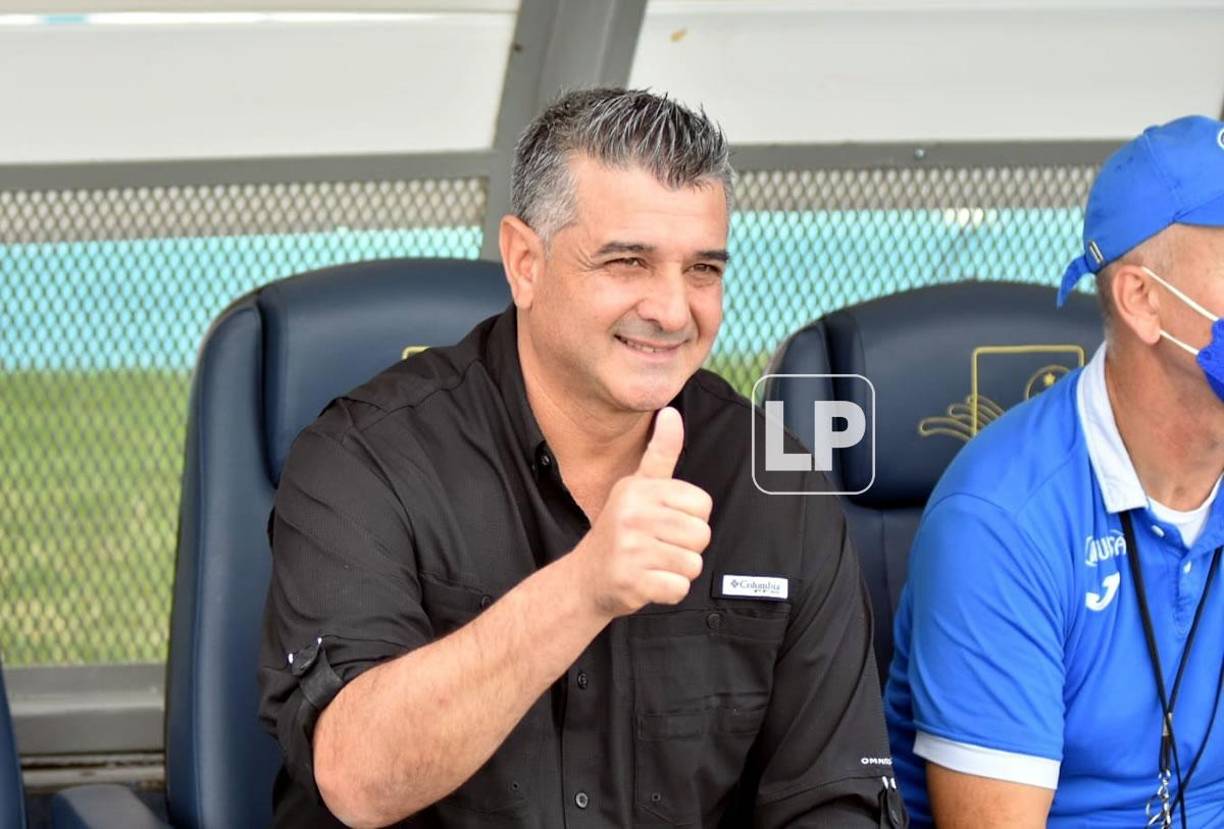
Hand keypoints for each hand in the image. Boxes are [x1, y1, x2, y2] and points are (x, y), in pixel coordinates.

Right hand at [575, 407, 713, 617]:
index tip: (666, 521)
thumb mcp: (637, 485)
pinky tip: (649, 581)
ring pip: (693, 563)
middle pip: (701, 534)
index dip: (691, 517)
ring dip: (678, 570)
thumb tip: (670, 413)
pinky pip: (679, 588)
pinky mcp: (632, 582)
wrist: (586, 577)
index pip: (702, 504)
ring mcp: (630, 550)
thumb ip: (660, 451)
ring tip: (654, 562)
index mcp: (638, 489)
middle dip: (687, 546)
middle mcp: (632, 516)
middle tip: (660, 546)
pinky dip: (669, 591)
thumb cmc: (619, 530)